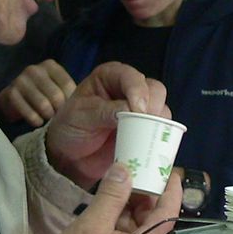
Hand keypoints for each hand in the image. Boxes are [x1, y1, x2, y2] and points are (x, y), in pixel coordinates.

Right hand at [0, 60, 76, 127]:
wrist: (20, 111)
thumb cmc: (49, 102)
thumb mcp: (65, 93)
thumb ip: (81, 91)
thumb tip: (104, 100)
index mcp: (50, 66)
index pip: (68, 86)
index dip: (69, 101)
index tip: (66, 107)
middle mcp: (34, 69)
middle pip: (56, 96)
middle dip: (59, 110)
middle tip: (56, 115)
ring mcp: (20, 80)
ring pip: (43, 104)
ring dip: (47, 116)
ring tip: (47, 118)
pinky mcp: (9, 93)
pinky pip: (27, 111)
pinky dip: (34, 120)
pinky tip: (37, 121)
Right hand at [33, 163, 183, 233]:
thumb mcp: (91, 225)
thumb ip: (111, 196)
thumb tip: (125, 170)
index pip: (168, 214)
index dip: (171, 190)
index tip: (168, 171)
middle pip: (152, 222)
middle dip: (144, 197)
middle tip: (132, 172)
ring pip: (138, 230)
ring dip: (129, 208)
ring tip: (115, 185)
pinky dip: (119, 223)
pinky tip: (106, 208)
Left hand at [45, 62, 167, 187]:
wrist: (70, 157)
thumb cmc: (70, 129)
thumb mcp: (81, 116)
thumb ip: (105, 111)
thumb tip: (132, 110)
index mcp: (109, 77)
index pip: (131, 76)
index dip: (138, 90)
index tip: (138, 110)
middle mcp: (128, 89)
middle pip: (154, 90)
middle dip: (153, 106)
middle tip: (145, 123)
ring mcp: (139, 110)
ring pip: (162, 109)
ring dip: (158, 123)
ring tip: (145, 136)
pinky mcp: (145, 130)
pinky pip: (161, 130)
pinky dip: (159, 137)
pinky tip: (149, 144)